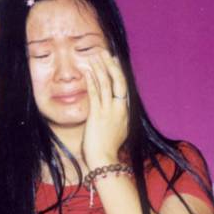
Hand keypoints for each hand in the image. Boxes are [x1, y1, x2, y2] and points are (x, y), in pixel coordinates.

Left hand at [81, 49, 128, 169]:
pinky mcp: (98, 115)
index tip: (114, 61)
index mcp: (125, 113)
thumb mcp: (115, 133)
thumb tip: (109, 116)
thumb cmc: (107, 151)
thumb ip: (114, 121)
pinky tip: (88, 71)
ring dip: (100, 68)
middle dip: (111, 65)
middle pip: (118, 81)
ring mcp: (109, 111)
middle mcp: (120, 109)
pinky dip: (92, 81)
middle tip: (105, 52)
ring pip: (107, 84)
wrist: (105, 161)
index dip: (118, 72)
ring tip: (94, 56)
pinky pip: (95, 93)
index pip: (123, 87)